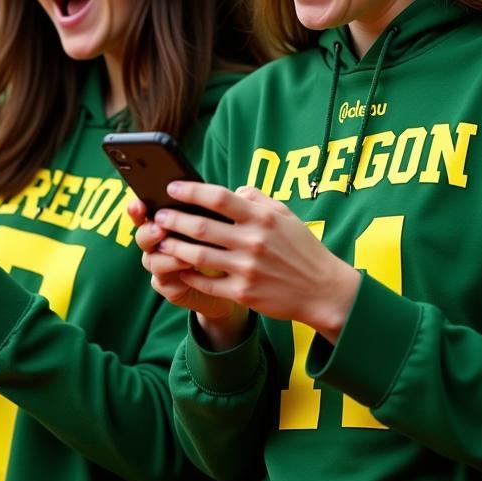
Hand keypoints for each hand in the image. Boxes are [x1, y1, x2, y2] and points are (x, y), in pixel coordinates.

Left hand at [147, 182, 360, 344]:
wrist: (324, 291)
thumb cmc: (303, 249)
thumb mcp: (286, 215)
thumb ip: (258, 199)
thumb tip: (235, 190)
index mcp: (261, 218)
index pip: (218, 197)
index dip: (190, 191)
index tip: (172, 187)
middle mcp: (252, 241)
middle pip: (201, 227)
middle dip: (173, 219)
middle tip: (158, 215)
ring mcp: (246, 269)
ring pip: (198, 255)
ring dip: (174, 247)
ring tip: (161, 240)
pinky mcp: (244, 293)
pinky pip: (207, 283)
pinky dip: (189, 274)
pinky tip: (179, 268)